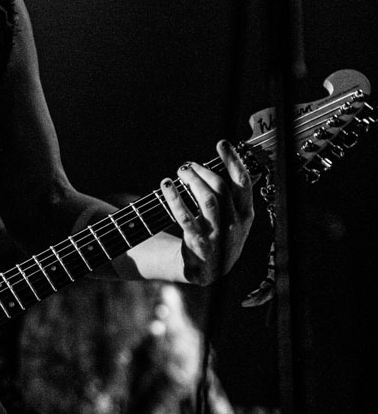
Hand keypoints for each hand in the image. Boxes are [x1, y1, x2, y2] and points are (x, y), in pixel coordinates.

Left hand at [161, 140, 254, 285]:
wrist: (208, 269)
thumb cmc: (217, 234)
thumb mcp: (231, 216)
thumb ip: (229, 193)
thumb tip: (220, 161)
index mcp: (246, 214)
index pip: (243, 182)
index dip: (233, 160)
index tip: (221, 144)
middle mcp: (235, 224)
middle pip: (221, 188)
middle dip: (203, 171)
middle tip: (188, 165)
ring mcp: (218, 236)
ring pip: (207, 200)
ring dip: (191, 181)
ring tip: (180, 171)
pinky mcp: (199, 244)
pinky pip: (186, 218)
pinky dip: (175, 198)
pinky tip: (166, 186)